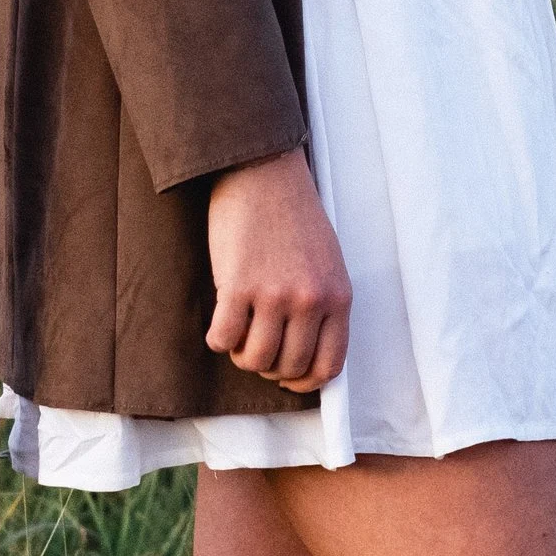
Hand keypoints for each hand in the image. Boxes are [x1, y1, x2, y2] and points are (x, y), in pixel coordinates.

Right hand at [206, 148, 351, 391]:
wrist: (263, 173)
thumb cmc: (294, 217)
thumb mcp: (327, 263)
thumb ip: (322, 305)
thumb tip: (304, 352)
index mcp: (338, 297)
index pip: (329, 365)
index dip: (305, 381)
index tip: (288, 377)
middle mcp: (309, 301)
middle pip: (289, 366)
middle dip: (269, 368)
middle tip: (256, 350)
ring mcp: (274, 295)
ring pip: (256, 359)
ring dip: (242, 356)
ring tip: (238, 337)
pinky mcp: (238, 286)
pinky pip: (224, 338)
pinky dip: (218, 340)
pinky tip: (219, 325)